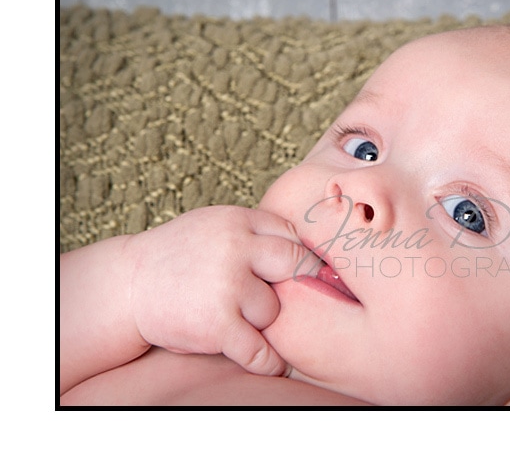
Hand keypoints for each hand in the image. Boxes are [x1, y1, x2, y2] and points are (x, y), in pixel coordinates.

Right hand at [124, 206, 305, 375]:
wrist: (128, 285)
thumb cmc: (181, 255)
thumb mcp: (216, 225)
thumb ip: (256, 231)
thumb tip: (307, 248)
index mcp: (237, 221)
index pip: (292, 237)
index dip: (296, 258)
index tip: (298, 273)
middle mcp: (235, 249)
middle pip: (296, 266)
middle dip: (293, 283)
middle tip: (283, 295)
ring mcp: (227, 287)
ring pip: (273, 310)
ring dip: (258, 319)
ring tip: (230, 313)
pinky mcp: (217, 326)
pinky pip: (260, 351)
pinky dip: (267, 362)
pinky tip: (267, 361)